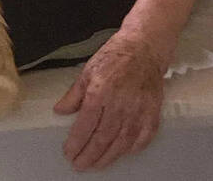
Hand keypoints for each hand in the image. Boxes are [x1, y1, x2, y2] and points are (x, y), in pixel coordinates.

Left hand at [53, 31, 164, 170]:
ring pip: (121, 143)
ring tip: (96, 164)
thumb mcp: (88, 70)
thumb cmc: (116, 56)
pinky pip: (142, 139)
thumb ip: (74, 94)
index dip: (76, 142)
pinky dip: (131, 149)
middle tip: (79, 165)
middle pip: (102, 138)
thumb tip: (60, 110)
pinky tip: (121, 152)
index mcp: (100, 91)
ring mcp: (138, 110)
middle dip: (89, 155)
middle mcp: (119, 104)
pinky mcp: (152, 113)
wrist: (144, 47)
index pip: (85, 125)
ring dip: (107, 157)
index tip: (69, 152)